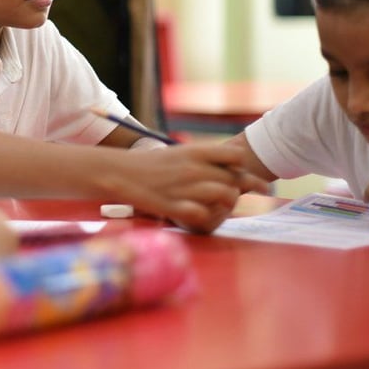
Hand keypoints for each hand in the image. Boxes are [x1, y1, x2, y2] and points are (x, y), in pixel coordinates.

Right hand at [120, 145, 270, 233]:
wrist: (119, 172)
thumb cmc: (149, 164)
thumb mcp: (178, 153)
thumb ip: (204, 158)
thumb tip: (232, 164)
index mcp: (195, 151)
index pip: (236, 156)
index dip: (244, 167)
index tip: (249, 177)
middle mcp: (194, 168)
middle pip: (234, 179)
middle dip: (243, 189)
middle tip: (248, 196)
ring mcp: (185, 188)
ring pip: (226, 196)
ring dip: (229, 204)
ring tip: (225, 208)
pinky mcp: (175, 207)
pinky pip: (205, 215)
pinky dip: (208, 217)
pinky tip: (203, 216)